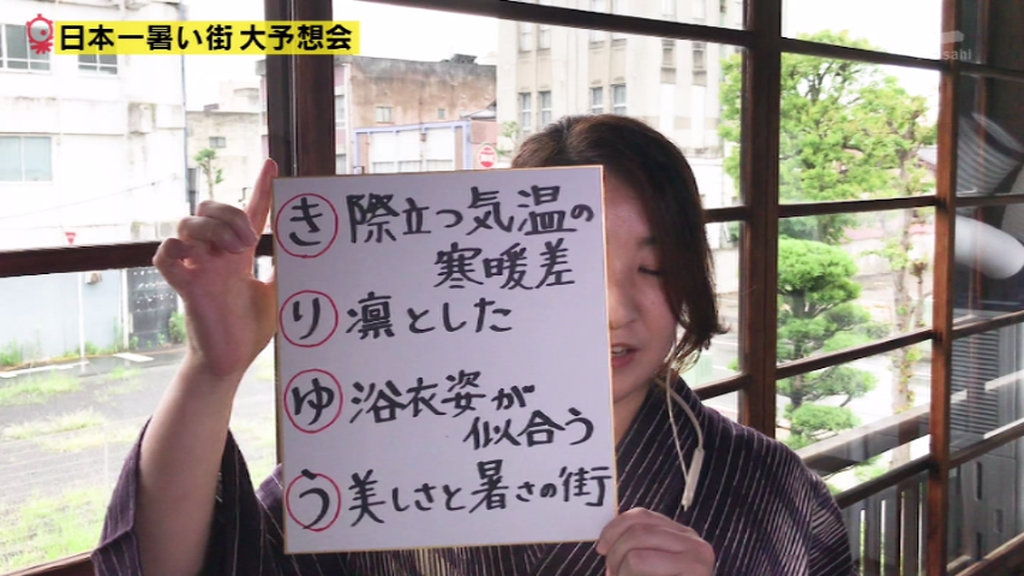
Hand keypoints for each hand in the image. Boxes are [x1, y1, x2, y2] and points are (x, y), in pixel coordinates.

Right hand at [153, 159, 277, 380]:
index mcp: (239, 255)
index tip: (272, 165)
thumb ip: (287, 269)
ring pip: (185, 224)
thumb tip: (315, 249)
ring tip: (236, 250)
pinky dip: (175, 250)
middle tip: (251, 239)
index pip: (248, 212)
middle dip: (229, 213)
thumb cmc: (251, 330)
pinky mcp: (185, 287)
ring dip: (212, 229)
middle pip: (209, 208)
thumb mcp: (279, 293)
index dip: (260, 188)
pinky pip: (163, 255)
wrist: (233, 361)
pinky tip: (198, 261)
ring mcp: (198, 269)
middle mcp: (216, 256)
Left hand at [597, 508, 714, 575]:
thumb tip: (606, 542)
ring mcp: (696, 561)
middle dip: (615, 555)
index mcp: (681, 535)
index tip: (602, 548)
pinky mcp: (693, 575)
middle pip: (637, 532)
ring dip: (621, 573)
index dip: (615, 528)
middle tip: (612, 575)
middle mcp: (694, 543)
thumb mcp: (649, 565)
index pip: (642, 515)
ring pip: (636, 555)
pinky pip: (641, 567)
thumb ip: (636, 549)